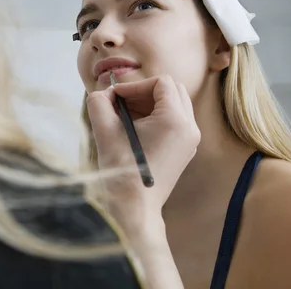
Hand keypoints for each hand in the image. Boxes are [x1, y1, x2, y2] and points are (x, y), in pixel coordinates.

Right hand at [86, 75, 200, 233]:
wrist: (135, 208)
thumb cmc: (121, 171)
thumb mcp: (104, 130)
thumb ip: (100, 102)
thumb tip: (104, 92)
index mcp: (175, 120)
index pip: (161, 82)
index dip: (135, 85)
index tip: (116, 98)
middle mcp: (190, 128)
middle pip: (172, 90)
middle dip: (144, 92)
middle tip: (122, 104)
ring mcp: (190, 140)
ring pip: (174, 104)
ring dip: (150, 104)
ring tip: (126, 117)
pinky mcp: (185, 150)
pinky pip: (175, 121)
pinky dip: (156, 118)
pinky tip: (135, 130)